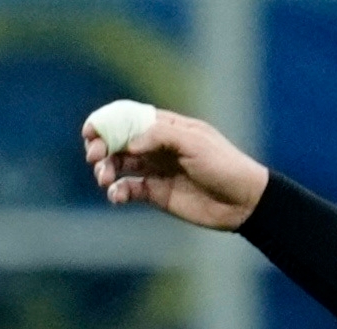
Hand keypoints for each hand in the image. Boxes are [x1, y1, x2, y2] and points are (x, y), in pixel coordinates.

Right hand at [84, 108, 268, 230]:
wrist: (245, 202)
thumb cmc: (225, 165)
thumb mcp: (195, 142)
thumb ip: (160, 136)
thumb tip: (128, 143)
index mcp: (166, 127)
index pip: (127, 118)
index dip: (105, 123)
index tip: (91, 132)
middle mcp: (157, 146)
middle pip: (117, 142)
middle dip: (100, 147)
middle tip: (95, 156)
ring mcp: (156, 170)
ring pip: (118, 166)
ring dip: (104, 170)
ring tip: (104, 178)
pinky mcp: (157, 194)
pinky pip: (128, 190)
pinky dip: (117, 192)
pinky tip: (116, 196)